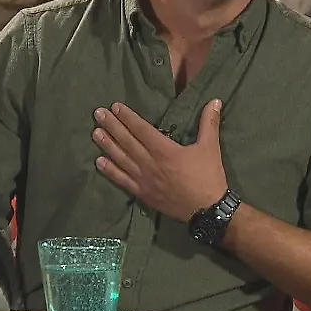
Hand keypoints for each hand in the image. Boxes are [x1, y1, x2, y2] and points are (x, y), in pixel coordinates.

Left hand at [92, 99, 227, 221]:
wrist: (207, 210)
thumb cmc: (208, 177)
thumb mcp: (210, 147)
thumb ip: (209, 123)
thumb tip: (215, 101)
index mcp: (165, 150)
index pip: (141, 129)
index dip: (127, 117)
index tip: (115, 107)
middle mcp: (150, 163)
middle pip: (127, 141)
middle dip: (112, 126)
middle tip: (98, 113)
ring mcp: (144, 179)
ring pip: (121, 158)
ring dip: (107, 145)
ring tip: (95, 132)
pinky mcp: (142, 193)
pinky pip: (122, 180)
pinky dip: (110, 170)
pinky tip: (99, 162)